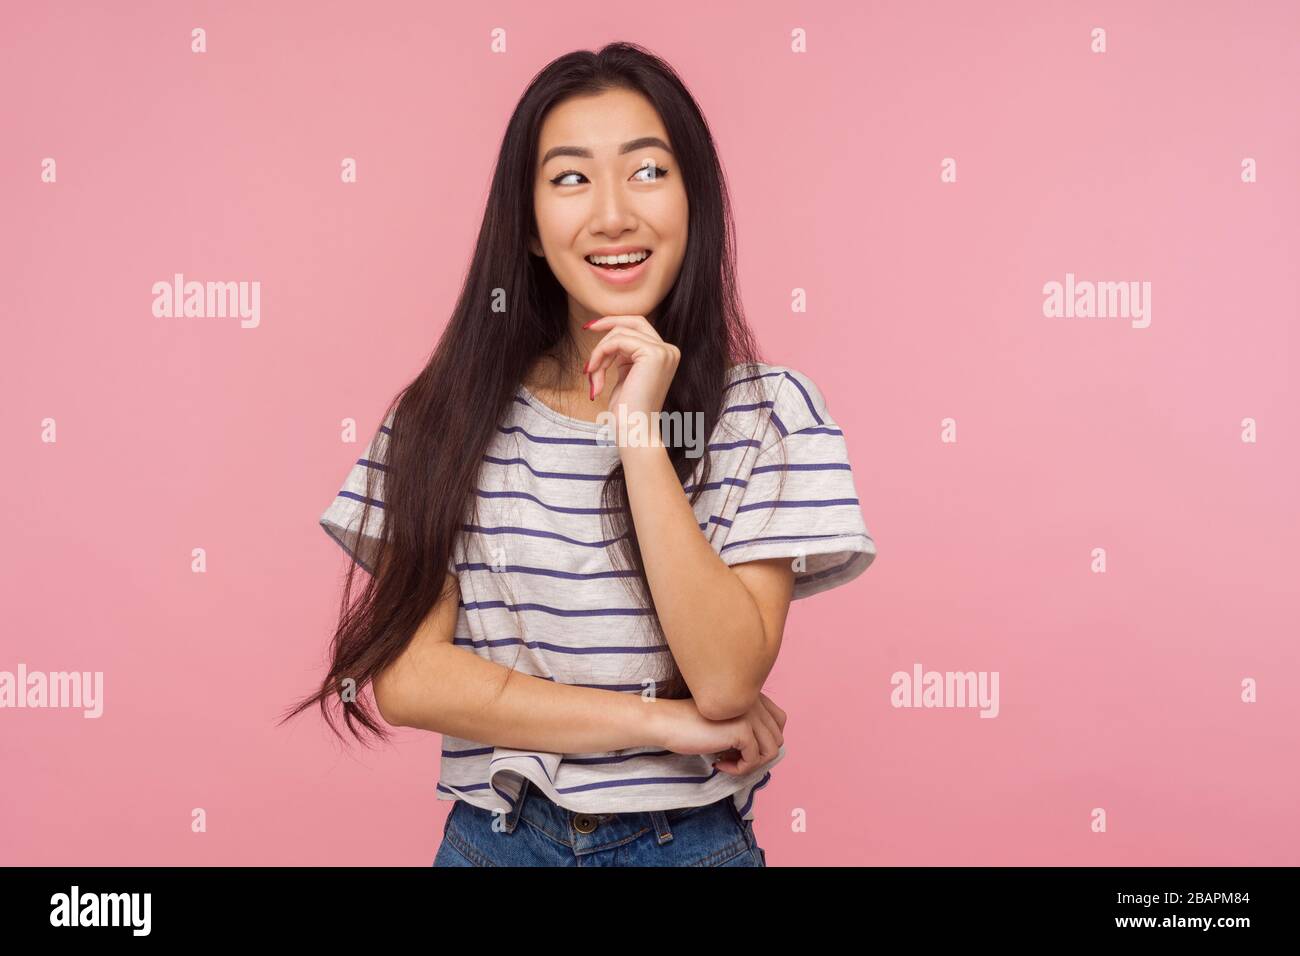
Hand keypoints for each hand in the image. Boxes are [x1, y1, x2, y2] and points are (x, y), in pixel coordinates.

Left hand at [581, 314, 679, 420]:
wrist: (635, 432)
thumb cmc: (627, 412)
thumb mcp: (624, 376)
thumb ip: (622, 356)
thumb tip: (607, 337)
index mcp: (664, 355)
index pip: (638, 327)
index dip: (614, 324)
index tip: (590, 328)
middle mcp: (669, 351)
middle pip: (634, 321)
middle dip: (607, 323)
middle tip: (586, 329)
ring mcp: (664, 352)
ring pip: (620, 332)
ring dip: (599, 353)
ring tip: (592, 376)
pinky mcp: (653, 354)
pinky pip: (617, 341)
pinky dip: (600, 354)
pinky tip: (594, 374)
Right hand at [652, 693, 787, 775]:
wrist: (667, 722)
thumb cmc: (690, 724)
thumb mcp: (725, 722)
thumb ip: (747, 726)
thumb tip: (766, 754)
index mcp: (751, 695)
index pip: (779, 721)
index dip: (764, 741)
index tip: (739, 749)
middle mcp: (754, 700)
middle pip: (777, 739)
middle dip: (756, 756)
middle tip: (730, 759)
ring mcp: (750, 714)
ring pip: (770, 751)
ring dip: (749, 764)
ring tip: (725, 762)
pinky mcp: (742, 729)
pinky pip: (754, 760)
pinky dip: (738, 769)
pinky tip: (717, 764)